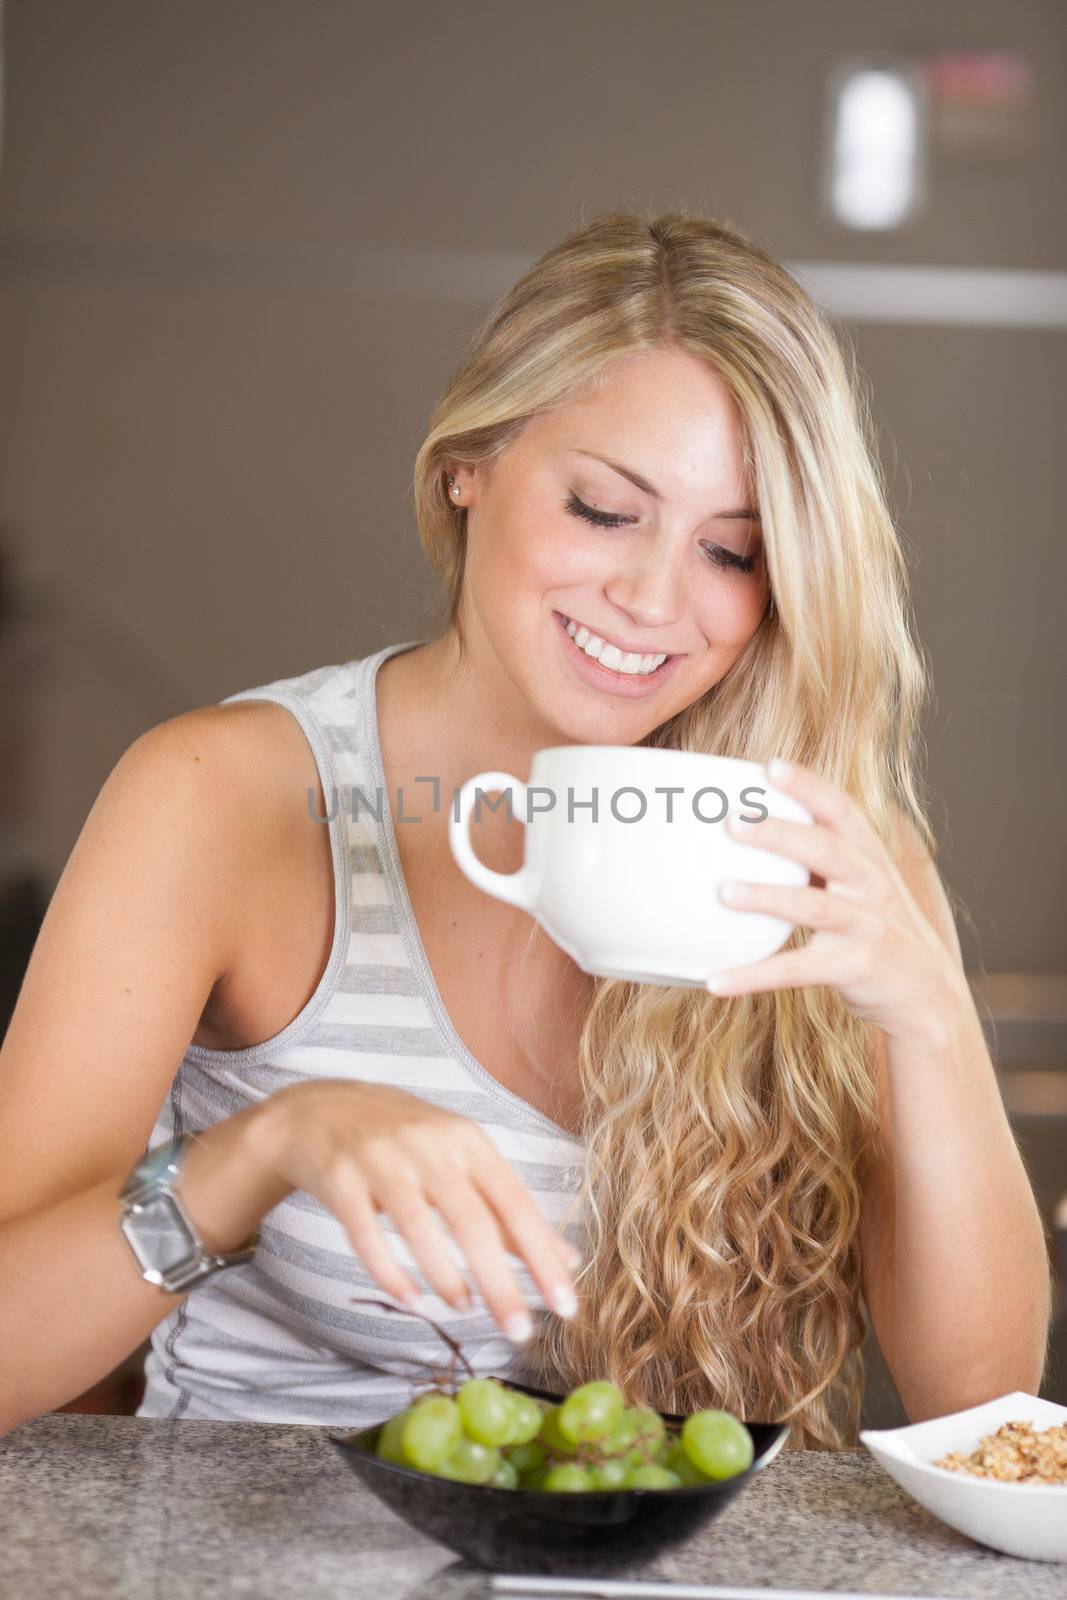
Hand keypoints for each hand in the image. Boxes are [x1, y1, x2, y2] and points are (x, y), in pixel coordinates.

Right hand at [249, 1080, 579, 1343]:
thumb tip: (569, 1258)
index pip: (515, 1203)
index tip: (566, 1305)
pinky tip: (412, 1301)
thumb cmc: (405, 1141)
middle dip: (500, 1284)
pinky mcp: (341, 1178)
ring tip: (465, 1309)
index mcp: (467, 1140)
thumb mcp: (461, 1160)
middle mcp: (428, 1145)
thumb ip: (509, 1209)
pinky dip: (391, 1274)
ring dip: (446, 1278)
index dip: (543, 1256)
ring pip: (419, 1228)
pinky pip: (366, 1236)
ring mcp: (381, 1159)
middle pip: (472, 1222)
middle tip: (520, 1333)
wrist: (318, 1110)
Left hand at [704, 758, 964, 1046]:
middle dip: (780, 834)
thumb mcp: (861, 885)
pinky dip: (755, 975)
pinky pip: (798, 970)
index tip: (770, 767)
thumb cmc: (876, 930)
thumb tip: (752, 829)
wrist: (928, 996)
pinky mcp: (856, 968)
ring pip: (816, 907)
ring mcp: (867, 927)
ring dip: (768, 897)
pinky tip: (715, 981)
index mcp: (870, 857)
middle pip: (827, 850)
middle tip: (733, 822)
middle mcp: (873, 885)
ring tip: (724, 892)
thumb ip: (821, 858)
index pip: (842, 810)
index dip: (809, 786)